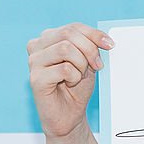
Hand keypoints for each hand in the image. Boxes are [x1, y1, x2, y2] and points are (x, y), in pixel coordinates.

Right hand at [27, 23, 113, 142]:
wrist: (69, 116)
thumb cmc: (76, 87)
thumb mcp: (87, 61)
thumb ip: (90, 46)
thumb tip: (104, 39)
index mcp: (48, 38)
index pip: (73, 27)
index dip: (94, 34)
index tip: (110, 45)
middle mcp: (37, 46)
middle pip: (68, 34)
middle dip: (89, 49)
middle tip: (97, 65)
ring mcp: (33, 62)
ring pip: (65, 49)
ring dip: (81, 64)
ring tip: (79, 76)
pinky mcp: (35, 78)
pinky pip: (64, 68)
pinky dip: (74, 77)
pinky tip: (70, 84)